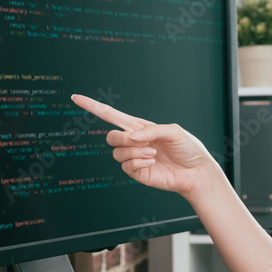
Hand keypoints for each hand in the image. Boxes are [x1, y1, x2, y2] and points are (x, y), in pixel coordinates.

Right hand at [70, 94, 220, 199]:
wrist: (196, 171)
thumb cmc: (188, 148)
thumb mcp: (174, 131)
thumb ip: (152, 130)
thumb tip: (131, 136)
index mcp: (139, 127)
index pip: (111, 115)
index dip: (93, 106)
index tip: (75, 98)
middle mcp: (133, 141)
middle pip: (111, 137)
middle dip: (123, 139)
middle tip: (143, 143)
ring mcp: (133, 158)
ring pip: (118, 153)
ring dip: (136, 152)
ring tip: (154, 155)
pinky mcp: (137, 173)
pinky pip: (126, 166)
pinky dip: (139, 163)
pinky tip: (152, 163)